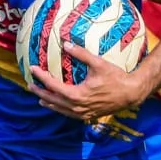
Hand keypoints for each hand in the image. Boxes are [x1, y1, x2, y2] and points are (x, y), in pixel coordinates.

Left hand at [30, 44, 147, 121]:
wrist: (131, 93)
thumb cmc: (116, 77)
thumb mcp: (98, 63)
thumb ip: (81, 54)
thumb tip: (65, 44)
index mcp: (77, 94)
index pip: (53, 85)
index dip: (41, 76)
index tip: (33, 69)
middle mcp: (77, 107)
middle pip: (52, 100)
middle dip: (40, 92)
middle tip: (30, 85)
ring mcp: (82, 113)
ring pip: (60, 110)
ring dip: (49, 103)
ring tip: (40, 99)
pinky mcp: (88, 116)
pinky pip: (70, 114)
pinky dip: (61, 109)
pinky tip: (59, 106)